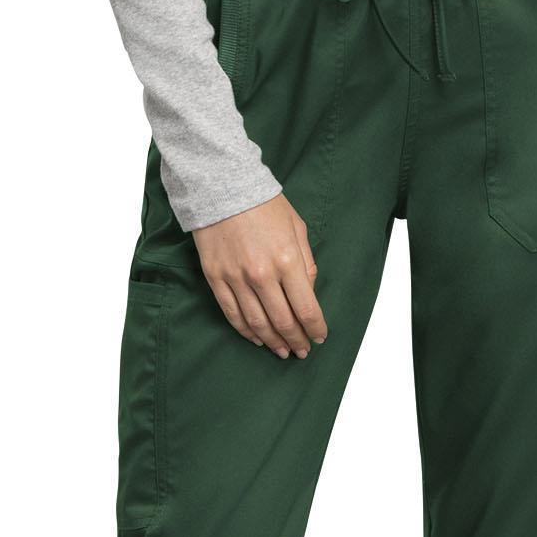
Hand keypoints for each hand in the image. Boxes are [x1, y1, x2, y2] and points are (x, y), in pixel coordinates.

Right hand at [192, 193, 327, 360]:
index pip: (306, 308)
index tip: (320, 337)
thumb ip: (306, 262)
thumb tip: (309, 292)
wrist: (222, 186)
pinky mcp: (216, 278)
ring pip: (258, 324)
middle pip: (283, 321)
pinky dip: (247, 331)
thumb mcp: (297, 227)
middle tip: (303, 350)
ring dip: (273, 342)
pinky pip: (233, 314)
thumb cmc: (264, 204)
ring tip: (282, 351)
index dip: (315, 328)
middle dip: (297, 340)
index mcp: (287, 260)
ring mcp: (236, 278)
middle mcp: (262, 274)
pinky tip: (258, 338)